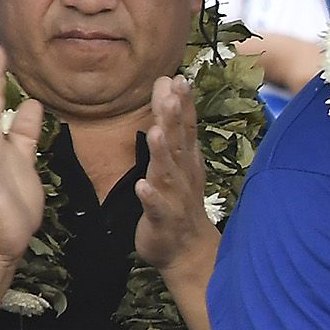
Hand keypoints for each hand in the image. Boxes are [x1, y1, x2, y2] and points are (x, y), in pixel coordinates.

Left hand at [136, 76, 219, 275]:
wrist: (187, 250)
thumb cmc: (178, 201)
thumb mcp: (176, 160)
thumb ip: (171, 125)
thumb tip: (167, 88)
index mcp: (186, 160)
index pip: (186, 128)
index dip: (183, 104)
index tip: (178, 79)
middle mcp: (184, 174)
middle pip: (178, 143)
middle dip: (175, 119)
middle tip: (172, 94)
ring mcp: (175, 197)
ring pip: (168, 172)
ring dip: (162, 153)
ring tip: (156, 132)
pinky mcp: (162, 219)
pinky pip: (156, 207)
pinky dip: (151, 196)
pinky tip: (143, 186)